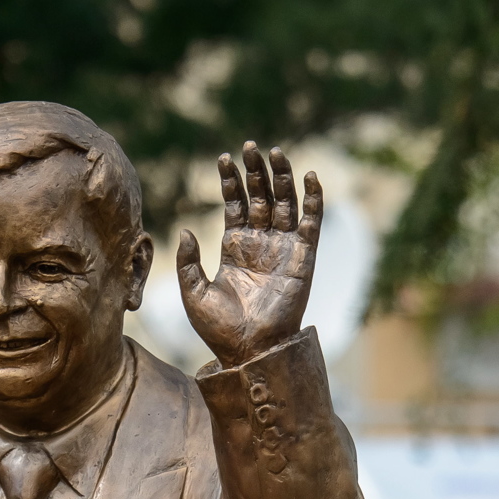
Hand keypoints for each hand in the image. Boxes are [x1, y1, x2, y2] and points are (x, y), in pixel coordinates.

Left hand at [177, 142, 318, 367]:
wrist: (250, 351)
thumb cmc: (220, 329)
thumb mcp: (193, 292)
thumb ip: (187, 261)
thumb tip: (185, 230)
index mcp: (235, 248)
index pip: (236, 204)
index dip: (231, 181)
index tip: (224, 158)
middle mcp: (260, 244)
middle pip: (261, 196)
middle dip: (255, 171)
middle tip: (250, 147)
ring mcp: (282, 249)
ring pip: (284, 203)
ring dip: (281, 177)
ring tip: (274, 151)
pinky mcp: (303, 258)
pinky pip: (311, 223)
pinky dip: (313, 199)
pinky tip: (309, 176)